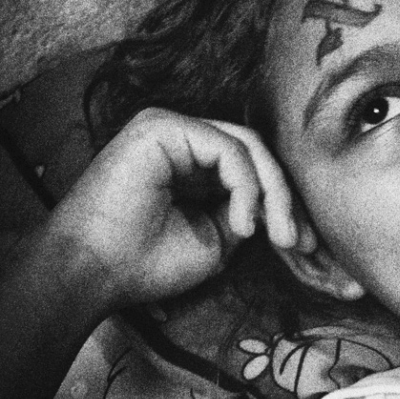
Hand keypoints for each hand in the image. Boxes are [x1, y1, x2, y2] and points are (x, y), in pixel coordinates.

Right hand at [47, 108, 301, 311]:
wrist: (95, 272)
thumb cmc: (146, 263)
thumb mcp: (215, 240)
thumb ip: (245, 214)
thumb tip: (278, 205)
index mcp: (192, 165)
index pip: (253, 170)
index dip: (285, 205)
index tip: (305, 245)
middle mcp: (182, 140)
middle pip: (256, 154)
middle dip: (286, 199)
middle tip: (299, 242)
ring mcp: (172, 129)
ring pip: (248, 148)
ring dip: (274, 194)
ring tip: (278, 236)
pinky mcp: (163, 126)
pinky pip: (228, 150)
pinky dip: (247, 187)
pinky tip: (243, 224)